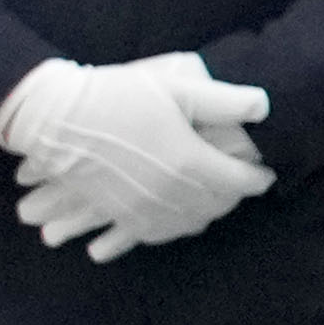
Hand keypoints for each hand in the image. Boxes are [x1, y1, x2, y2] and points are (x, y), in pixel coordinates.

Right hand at [0, 55, 275, 260]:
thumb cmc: (116, 96)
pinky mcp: (120, 216)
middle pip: (217, 205)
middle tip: (243, 185)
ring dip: (209, 213)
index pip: (239, 182)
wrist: (56, 120)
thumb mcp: (175, 90)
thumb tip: (265, 106)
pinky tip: (180, 220)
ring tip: (216, 201)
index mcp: (190, 163)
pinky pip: (157, 234)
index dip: (257, 179)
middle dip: (235, 196)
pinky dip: (176, 228)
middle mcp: (171, 195)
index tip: (267, 173)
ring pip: (190, 224)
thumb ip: (223, 101)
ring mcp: (144, 210)